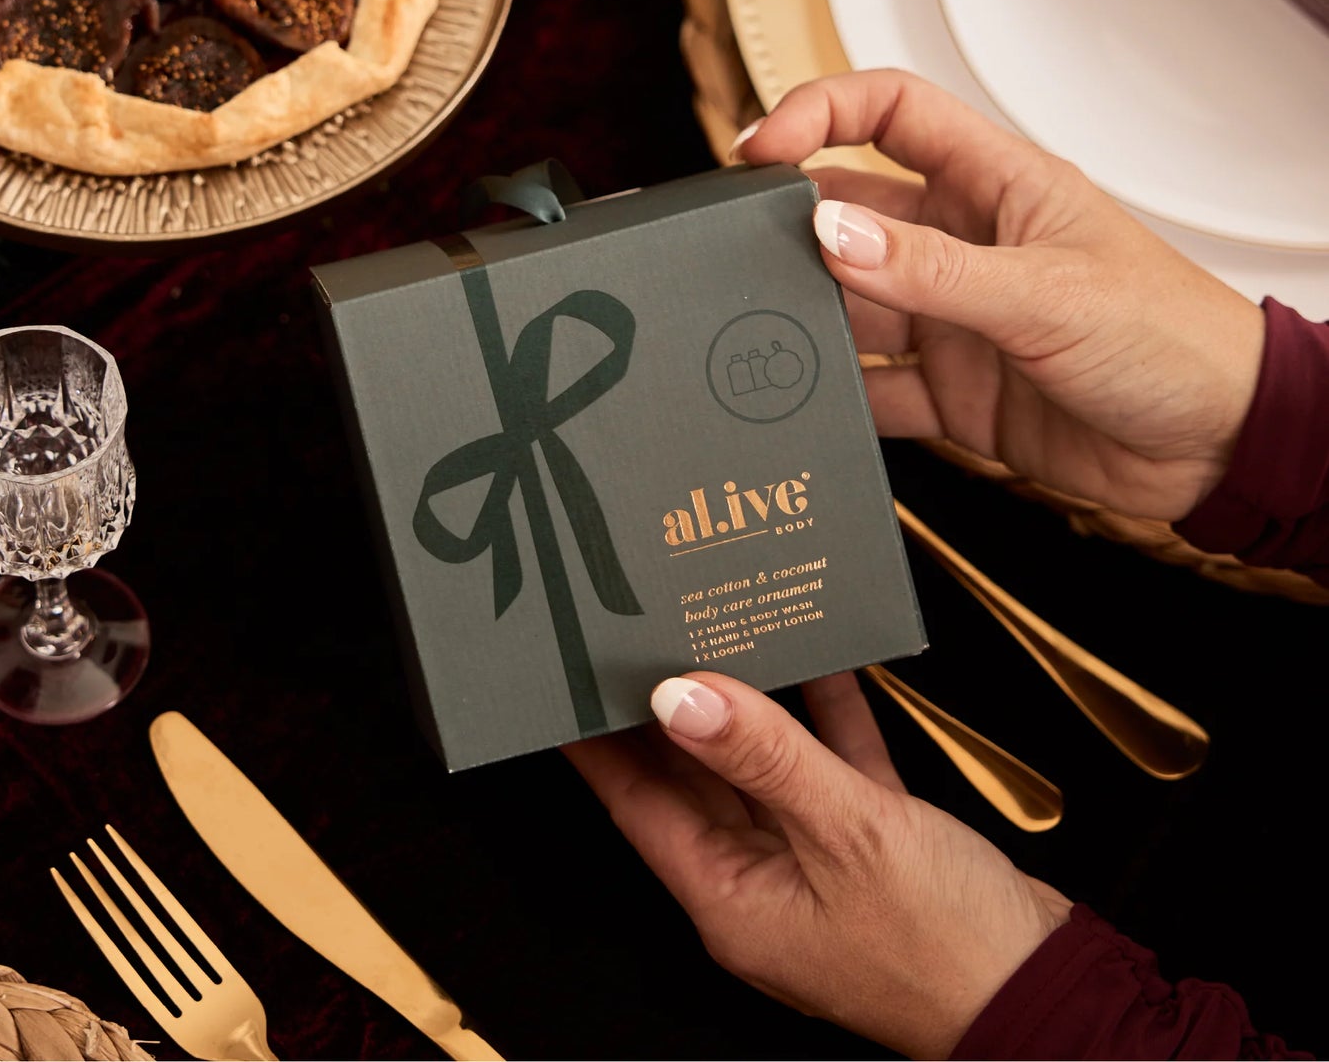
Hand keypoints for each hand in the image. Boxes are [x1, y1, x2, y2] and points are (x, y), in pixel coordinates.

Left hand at [564, 670, 1069, 1058]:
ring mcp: (813, 862)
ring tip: (717, 628)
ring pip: (762, 766)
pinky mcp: (868, 844)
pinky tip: (820, 659)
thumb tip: (676, 696)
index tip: (570, 682)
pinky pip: (830, 765)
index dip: (599, 743)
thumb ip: (763, 756)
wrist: (1051, 993)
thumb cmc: (945, 944)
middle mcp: (760, 880)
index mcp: (730, 896)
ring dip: (746, 703)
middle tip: (638, 635)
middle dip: (665, 709)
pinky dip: (823, 716)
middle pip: (693, 779)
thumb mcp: (846, 834)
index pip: (638, 804)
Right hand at [734, 69, 1264, 519]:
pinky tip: (814, 406)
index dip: (821, 112)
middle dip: (794, 229)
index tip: (759, 148)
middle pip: (851, 214)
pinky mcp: (950, 392)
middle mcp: (962, 246)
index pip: (892, 114)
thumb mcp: (1046, 293)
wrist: (1218, 448)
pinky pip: (873, 390)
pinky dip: (840, 399)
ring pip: (851, 305)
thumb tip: (830, 234)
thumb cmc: (1173, 339)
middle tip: (740, 253)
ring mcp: (951, 320)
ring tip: (772, 336)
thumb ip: (931, 270)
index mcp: (996, 186)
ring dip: (812, 319)